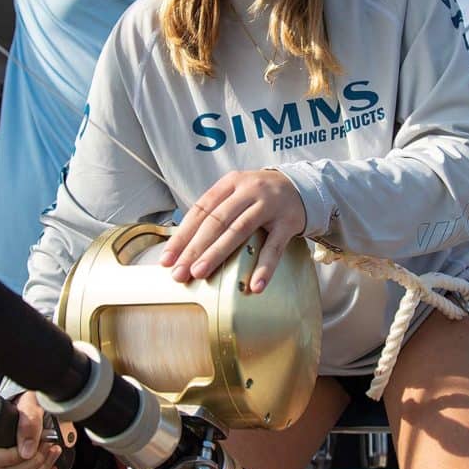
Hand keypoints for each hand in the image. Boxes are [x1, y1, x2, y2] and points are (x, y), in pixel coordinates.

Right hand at [0, 391, 61, 468]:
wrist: (29, 402)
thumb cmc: (24, 399)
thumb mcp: (28, 403)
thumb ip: (28, 421)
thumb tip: (27, 452)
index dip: (11, 457)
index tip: (34, 445)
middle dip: (32, 463)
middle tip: (50, 446)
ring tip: (54, 451)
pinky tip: (51, 465)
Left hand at [160, 170, 305, 292]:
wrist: (301, 187)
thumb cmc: (259, 196)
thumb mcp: (236, 194)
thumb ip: (215, 212)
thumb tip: (184, 245)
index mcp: (230, 183)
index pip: (201, 210)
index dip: (182, 235)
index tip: (168, 259)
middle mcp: (248, 191)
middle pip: (216, 221)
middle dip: (194, 249)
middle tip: (180, 273)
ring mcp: (269, 205)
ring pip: (239, 231)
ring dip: (218, 254)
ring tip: (201, 274)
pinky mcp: (288, 222)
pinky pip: (274, 247)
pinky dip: (264, 267)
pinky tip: (255, 285)